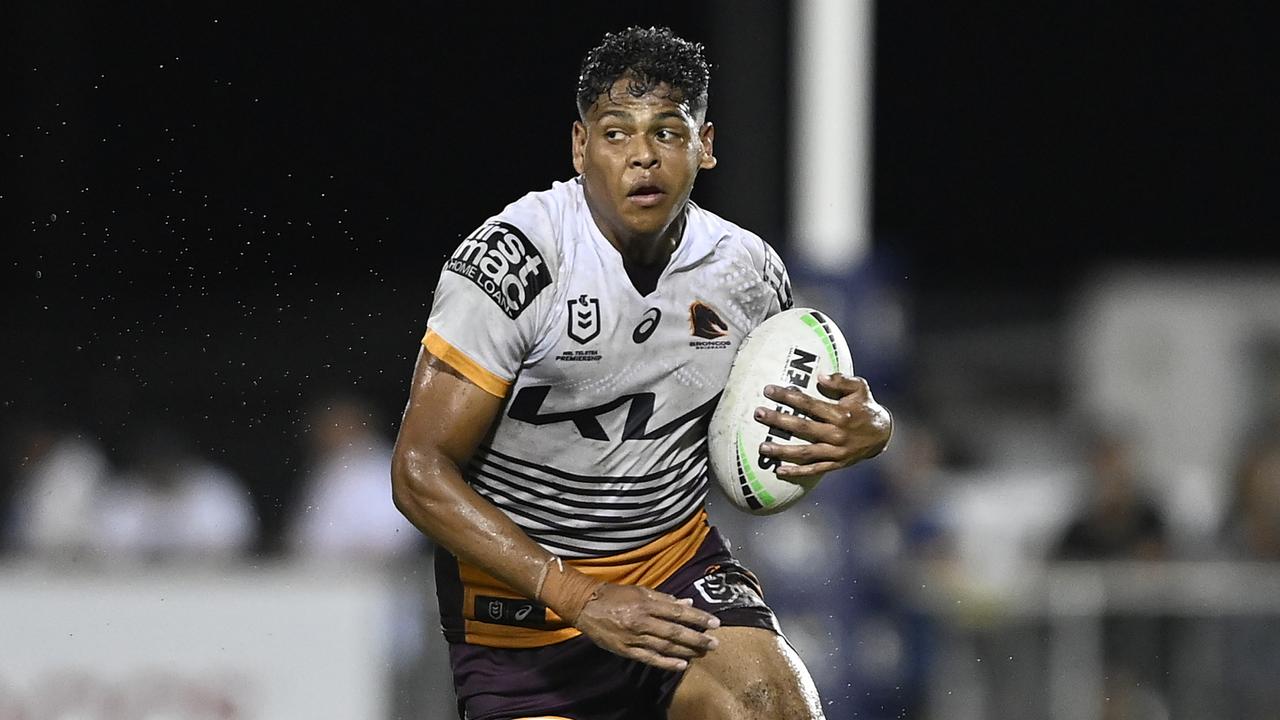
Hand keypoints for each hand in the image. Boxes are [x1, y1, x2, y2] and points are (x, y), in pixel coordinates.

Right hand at [573, 583, 720, 671]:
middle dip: (697, 638)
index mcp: (646, 604)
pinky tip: (681, 665)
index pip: (678, 612)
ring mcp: (634, 638)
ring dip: (686, 651)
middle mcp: (642, 621)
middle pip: (675, 632)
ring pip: (665, 647)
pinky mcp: (626, 650)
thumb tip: (687, 602)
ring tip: (702, 653)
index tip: (715, 623)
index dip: (698, 618)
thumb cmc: (615, 595)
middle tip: (714, 643)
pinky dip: (667, 663)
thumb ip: (664, 598)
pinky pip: (650, 658)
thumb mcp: (640, 591)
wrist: (585, 605)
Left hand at [754, 373, 891, 479]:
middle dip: (778, 420)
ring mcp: (836, 452)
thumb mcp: (860, 388)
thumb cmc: (866, 406)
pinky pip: (813, 470)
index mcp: (840, 414)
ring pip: (805, 452)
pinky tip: (779, 470)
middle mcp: (837, 434)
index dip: (788, 396)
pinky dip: (796, 472)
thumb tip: (820, 377)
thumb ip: (841, 380)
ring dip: (782, 450)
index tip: (769, 390)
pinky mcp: (836, 464)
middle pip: (802, 428)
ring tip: (762, 447)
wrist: (883, 435)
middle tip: (758, 414)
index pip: (809, 404)